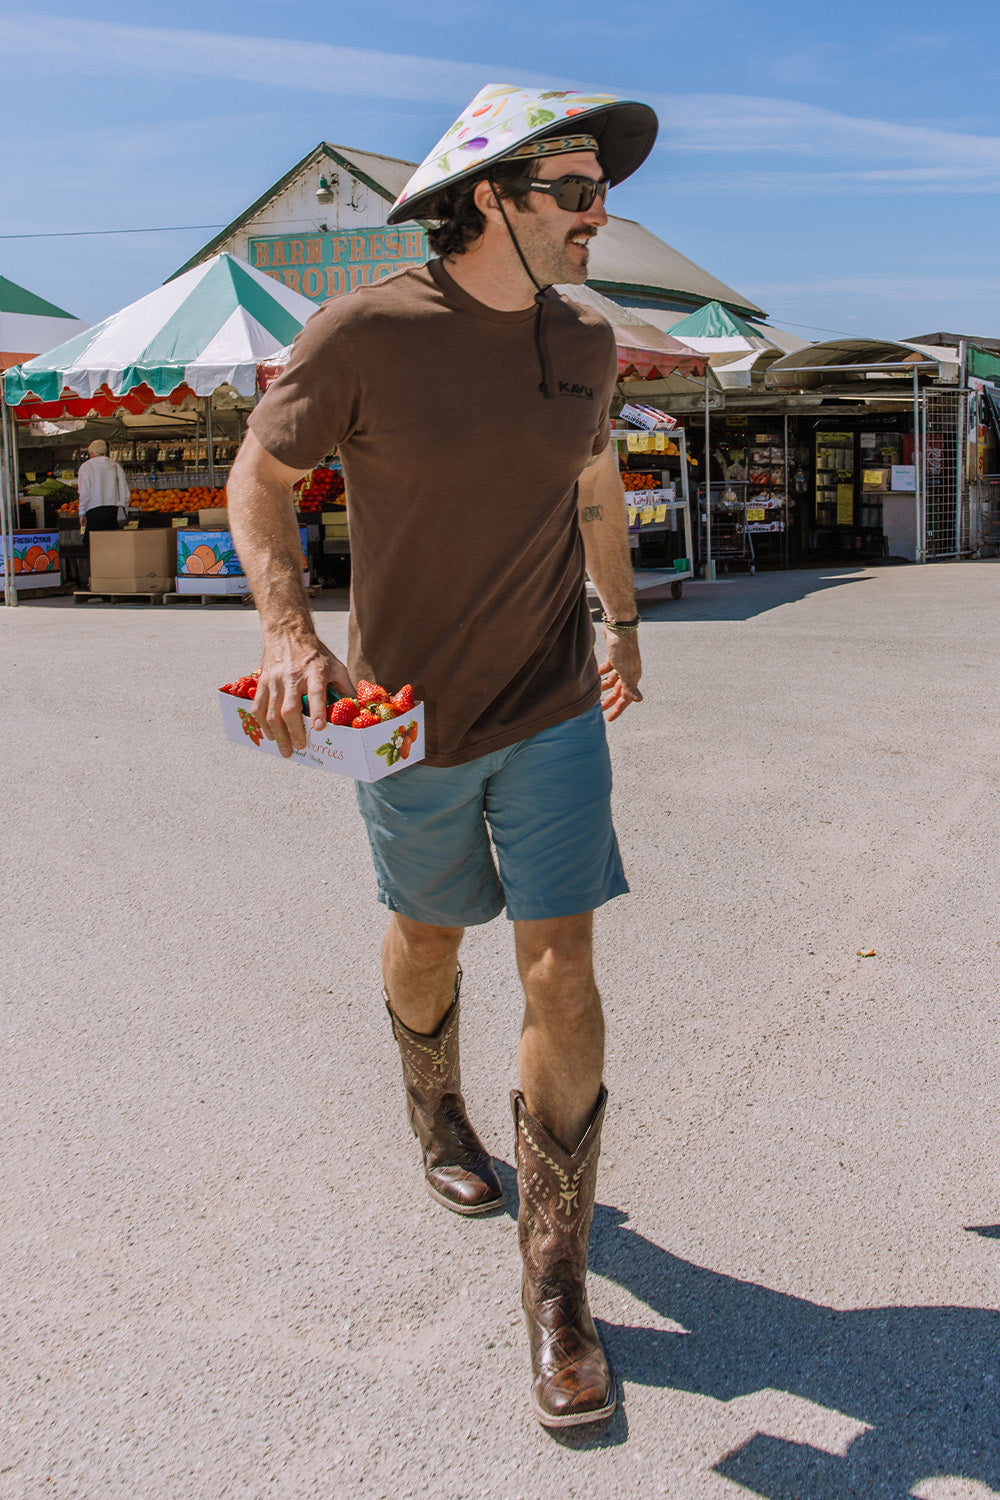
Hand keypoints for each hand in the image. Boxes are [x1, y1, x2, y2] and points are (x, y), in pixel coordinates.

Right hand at [252, 632, 353, 756]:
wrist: (288, 634)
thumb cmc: (315, 655)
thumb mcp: (336, 667)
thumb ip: (346, 688)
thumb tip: (356, 710)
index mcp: (314, 672)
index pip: (315, 693)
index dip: (317, 711)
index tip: (319, 728)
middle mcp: (293, 677)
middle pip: (289, 709)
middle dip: (294, 732)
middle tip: (301, 747)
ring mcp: (275, 680)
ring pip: (271, 712)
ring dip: (278, 734)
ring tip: (286, 749)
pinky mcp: (263, 682)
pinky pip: (258, 707)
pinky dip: (263, 725)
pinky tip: (271, 735)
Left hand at [598, 629, 642, 721]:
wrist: (619, 626)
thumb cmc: (622, 648)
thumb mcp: (624, 669)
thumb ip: (629, 686)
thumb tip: (640, 700)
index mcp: (633, 676)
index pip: (626, 698)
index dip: (618, 709)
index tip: (609, 718)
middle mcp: (629, 671)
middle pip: (618, 691)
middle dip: (609, 701)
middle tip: (599, 710)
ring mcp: (622, 663)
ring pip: (612, 680)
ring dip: (604, 688)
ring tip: (594, 695)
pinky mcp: (615, 656)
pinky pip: (608, 669)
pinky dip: (601, 673)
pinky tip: (593, 676)